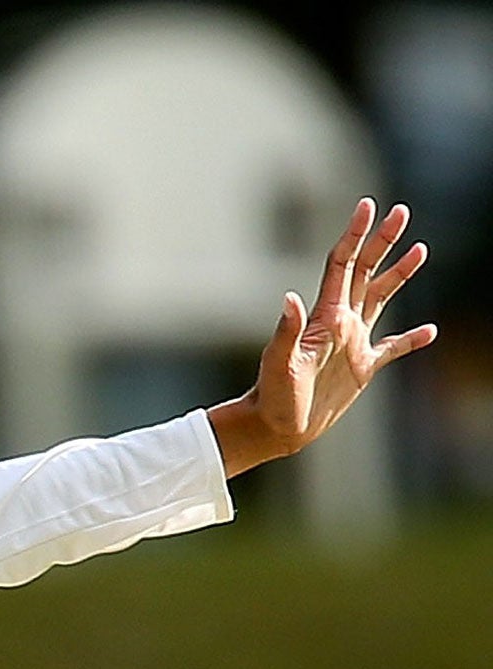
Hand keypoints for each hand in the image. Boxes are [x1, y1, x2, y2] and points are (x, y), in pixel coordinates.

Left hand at [210, 199, 437, 476]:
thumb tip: (289, 298)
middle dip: (383, 241)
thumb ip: (287, 331)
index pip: (342, 265)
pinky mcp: (362, 369)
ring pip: (381, 299)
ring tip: (420, 249)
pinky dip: (411, 339)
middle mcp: (341, 323)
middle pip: (365, 271)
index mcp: (325, 316)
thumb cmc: (273, 397)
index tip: (367, 206)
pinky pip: (392, 348)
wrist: (275, 428)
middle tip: (401, 211)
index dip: (355, 235)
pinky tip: (430, 331)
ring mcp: (353, 344)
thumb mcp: (279, 363)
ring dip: (399, 274)